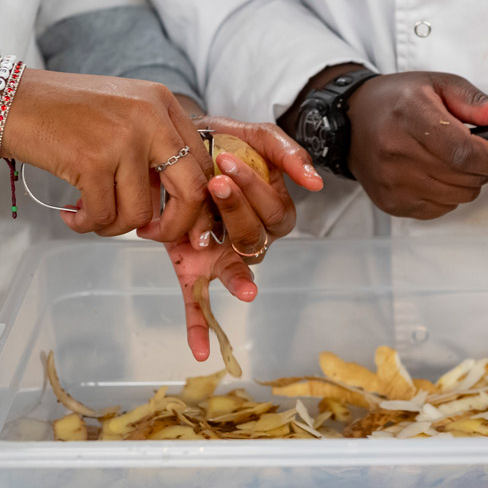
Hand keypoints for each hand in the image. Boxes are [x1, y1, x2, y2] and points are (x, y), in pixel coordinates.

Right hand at [0, 66, 213, 239]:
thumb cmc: (62, 110)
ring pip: (140, 212)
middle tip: (154, 236)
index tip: (188, 226)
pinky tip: (71, 217)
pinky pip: (103, 215)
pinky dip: (87, 225)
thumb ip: (152, 146)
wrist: (9, 99)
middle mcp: (150, 117)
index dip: (200, 203)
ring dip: (115, 227)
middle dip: (176, 226)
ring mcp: (123, 139)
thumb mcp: (123, 113)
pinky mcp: (92, 161)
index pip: (202, 163)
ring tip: (92, 218)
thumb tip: (175, 201)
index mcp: (162, 103)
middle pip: (190, 190)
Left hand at [169, 117, 321, 359]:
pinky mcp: (193, 269)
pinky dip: (199, 328)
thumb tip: (315, 182)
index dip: (254, 189)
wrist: (172, 146)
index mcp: (270, 210)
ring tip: (205, 239)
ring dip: (231, 268)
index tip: (226, 161)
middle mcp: (251, 239)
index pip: (276, 211)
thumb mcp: (254, 135)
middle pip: (256, 238)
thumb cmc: (219, 142)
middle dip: (236, 209)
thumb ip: (287, 152)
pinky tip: (200, 352)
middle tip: (214, 181)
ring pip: (234, 268)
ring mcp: (223, 257)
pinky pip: (199, 303)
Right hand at [346, 72, 487, 219]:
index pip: (464, 152)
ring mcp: (391, 181)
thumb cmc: (398, 100)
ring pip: (458, 196)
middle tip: (474, 151)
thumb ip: (478, 103)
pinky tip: (434, 173)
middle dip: (483, 167)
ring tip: (451, 160)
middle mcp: (396, 152)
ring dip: (467, 181)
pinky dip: (448, 194)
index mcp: (410, 115)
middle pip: (465, 177)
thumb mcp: (439, 86)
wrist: (352, 119)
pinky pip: (441, 209)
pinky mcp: (390, 202)